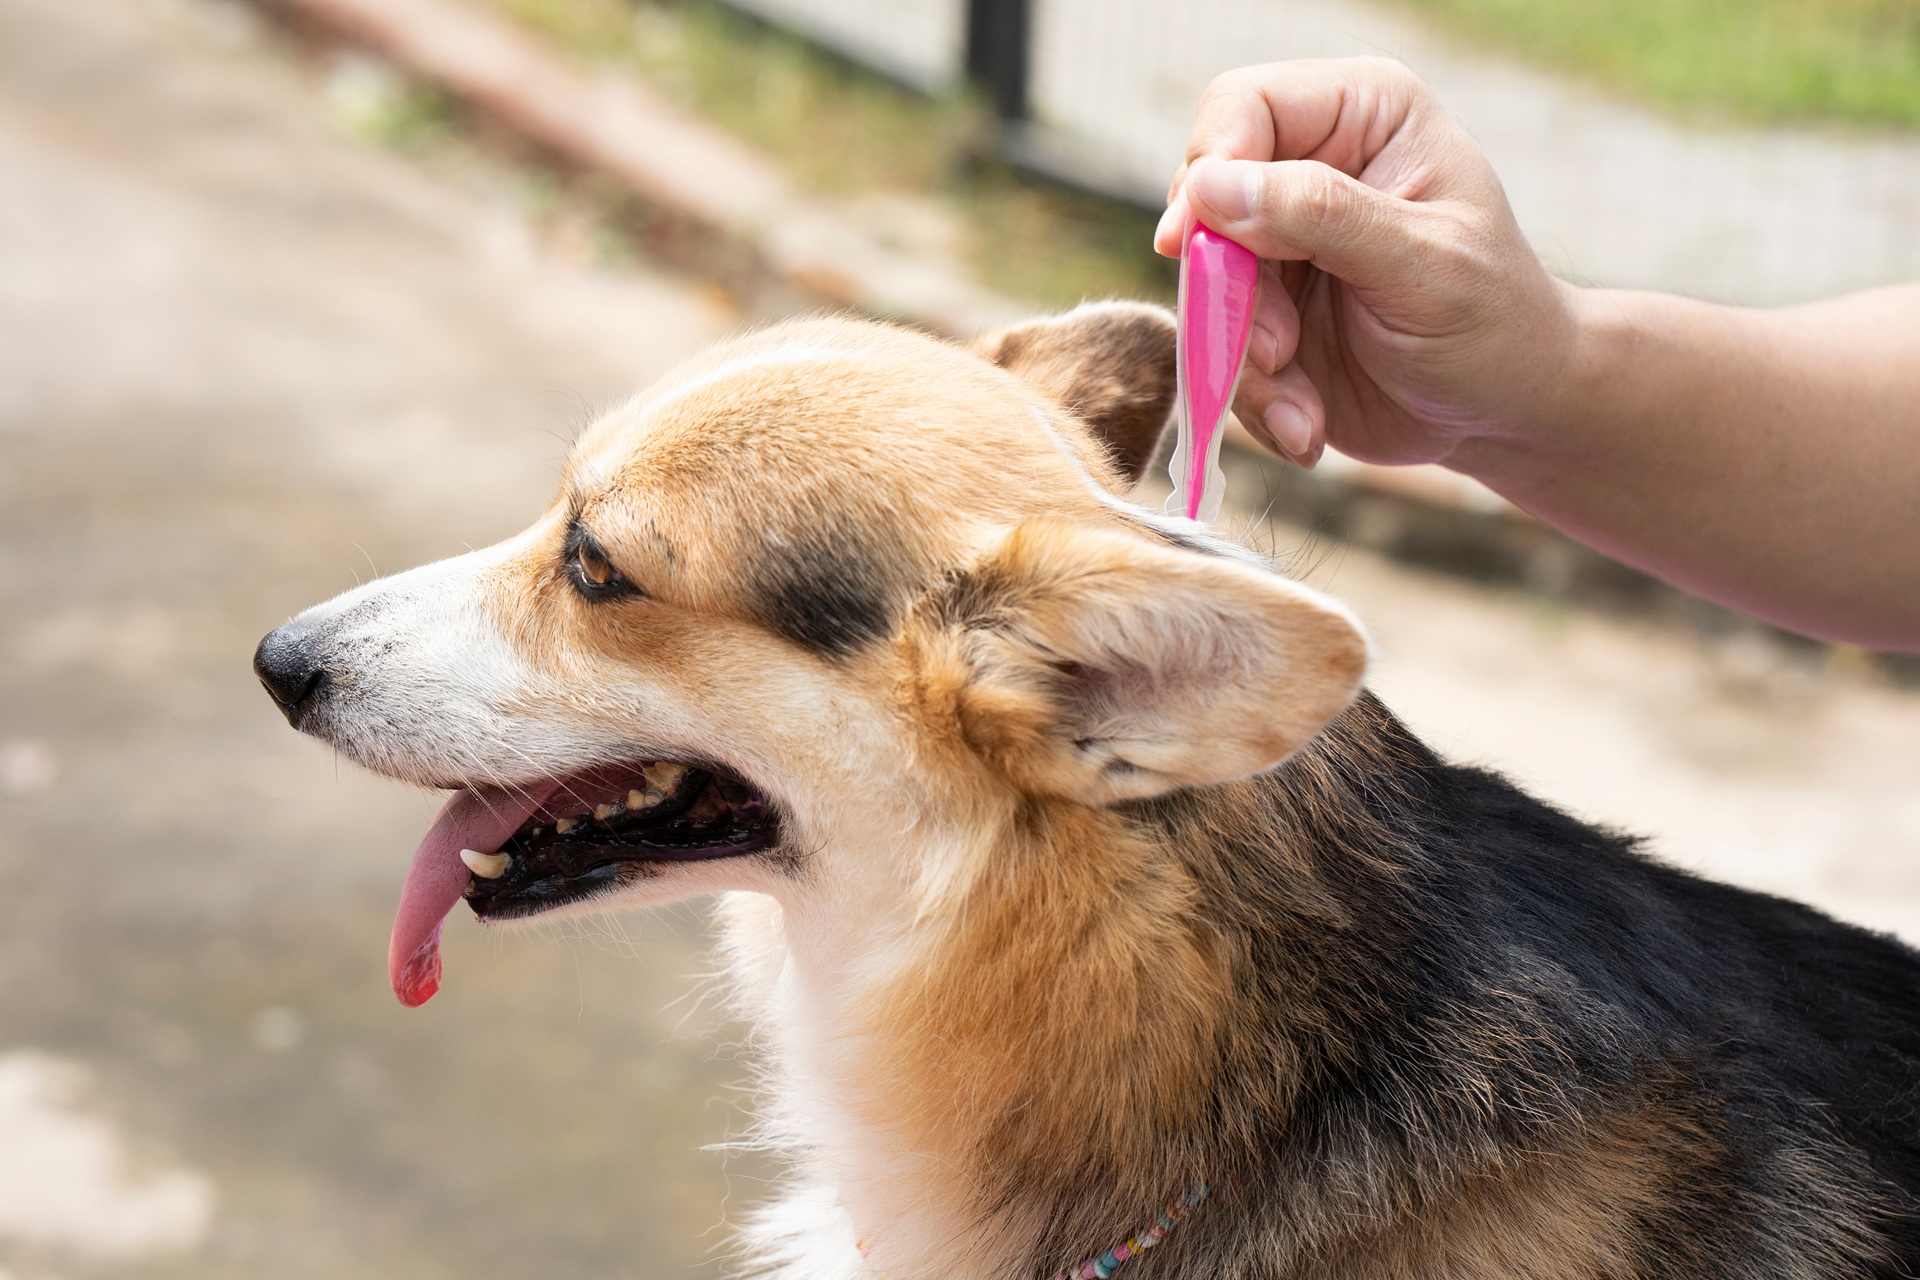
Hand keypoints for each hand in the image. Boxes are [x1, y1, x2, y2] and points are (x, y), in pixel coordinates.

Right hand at [1158, 58, 1574, 468]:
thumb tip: (1210, 186)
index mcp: (1361, 117)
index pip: (1243, 108)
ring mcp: (1278, 245)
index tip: (1196, 241)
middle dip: (1230, 294)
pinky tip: (1305, 426)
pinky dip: (1254, 399)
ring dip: (1243, 365)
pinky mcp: (1262, 312)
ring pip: (1201, 289)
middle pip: (1203, 205)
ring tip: (1303, 414)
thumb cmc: (1491, 322)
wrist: (1501, 413)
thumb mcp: (1421, 264)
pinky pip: (1214, 349)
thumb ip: (1321, 214)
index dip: (1211, 168)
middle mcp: (1309, 168)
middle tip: (1280, 352)